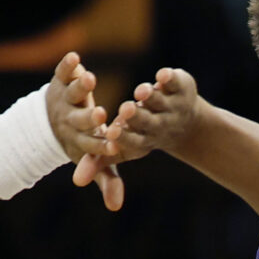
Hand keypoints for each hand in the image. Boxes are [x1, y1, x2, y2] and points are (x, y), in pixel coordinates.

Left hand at [43, 52, 126, 211]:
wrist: (45, 122)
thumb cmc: (80, 141)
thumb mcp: (95, 160)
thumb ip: (108, 180)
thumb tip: (116, 208)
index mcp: (81, 139)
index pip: (91, 145)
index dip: (101, 146)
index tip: (112, 146)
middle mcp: (71, 119)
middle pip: (79, 120)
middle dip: (87, 118)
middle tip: (98, 115)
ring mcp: (65, 98)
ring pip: (72, 93)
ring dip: (80, 88)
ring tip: (90, 80)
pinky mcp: (61, 79)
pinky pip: (62, 72)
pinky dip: (67, 64)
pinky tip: (75, 57)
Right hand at [95, 68, 211, 173]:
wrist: (181, 121)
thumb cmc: (135, 135)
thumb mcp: (115, 149)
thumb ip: (95, 163)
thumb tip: (77, 182)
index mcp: (143, 142)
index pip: (132, 143)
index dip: (123, 138)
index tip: (111, 135)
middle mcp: (159, 127)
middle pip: (147, 122)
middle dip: (136, 117)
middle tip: (126, 110)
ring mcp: (172, 107)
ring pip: (160, 101)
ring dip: (151, 96)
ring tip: (141, 92)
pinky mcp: (179, 87)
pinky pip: (175, 83)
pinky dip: (169, 79)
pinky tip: (163, 76)